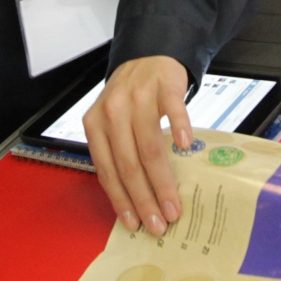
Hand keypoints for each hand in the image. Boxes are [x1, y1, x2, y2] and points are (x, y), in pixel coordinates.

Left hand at [84, 55, 191, 235]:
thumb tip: (135, 203)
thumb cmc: (131, 99)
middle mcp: (113, 111)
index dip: (121, 200)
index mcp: (96, 124)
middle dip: (144, 198)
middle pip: (128, 163)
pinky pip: (173, 110)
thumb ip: (118, 154)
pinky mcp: (164, 85)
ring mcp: (138, 97)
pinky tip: (184, 146)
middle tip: (159, 223)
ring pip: (149, 146)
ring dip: (162, 180)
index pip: (107, 170)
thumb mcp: (112, 123)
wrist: (148, 56)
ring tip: (174, 205)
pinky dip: (179, 127)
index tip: (135, 224)